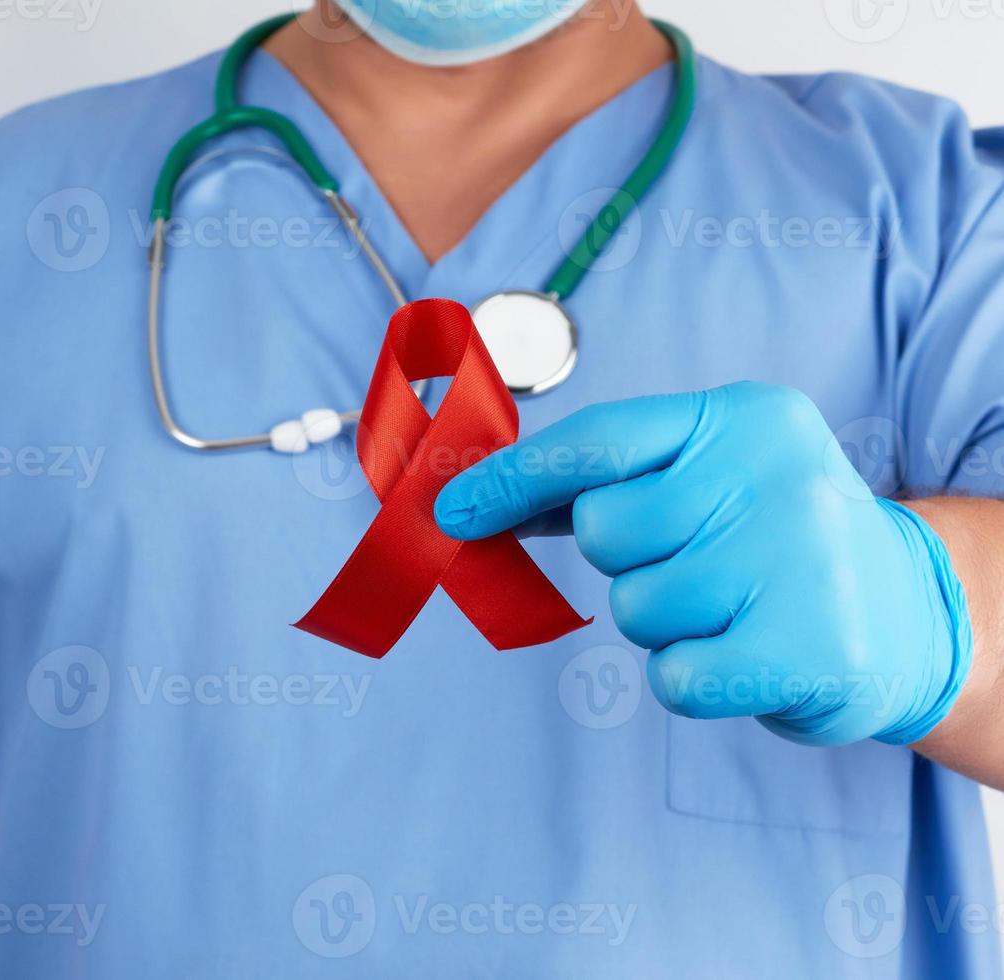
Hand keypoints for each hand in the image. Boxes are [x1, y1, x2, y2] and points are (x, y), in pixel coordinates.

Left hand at [434, 383, 971, 745]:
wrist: (902, 611)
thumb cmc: (772, 538)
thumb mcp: (708, 478)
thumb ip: (606, 484)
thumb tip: (480, 499)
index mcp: (743, 418)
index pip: (600, 439)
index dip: (514, 478)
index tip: (452, 509)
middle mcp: (776, 476)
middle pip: (605, 530)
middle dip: (628, 559)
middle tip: (696, 560)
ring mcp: (798, 562)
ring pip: (634, 608)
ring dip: (664, 620)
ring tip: (733, 606)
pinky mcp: (808, 650)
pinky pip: (672, 676)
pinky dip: (693, 675)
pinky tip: (748, 653)